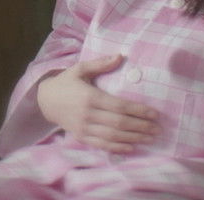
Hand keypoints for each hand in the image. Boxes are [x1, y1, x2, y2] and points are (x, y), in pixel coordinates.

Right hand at [36, 54, 160, 152]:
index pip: (119, 106)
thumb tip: (120, 56)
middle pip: (119, 123)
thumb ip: (100, 63)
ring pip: (113, 136)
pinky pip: (102, 145)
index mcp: (90, 96)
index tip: (155, 114)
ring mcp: (84, 128)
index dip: (138, 111)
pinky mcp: (81, 137)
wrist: (45, 101)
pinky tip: (132, 147)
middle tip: (158, 129)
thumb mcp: (80, 69)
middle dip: (141, 127)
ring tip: (150, 138)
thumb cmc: (66, 83)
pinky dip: (118, 147)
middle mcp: (87, 114)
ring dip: (134, 138)